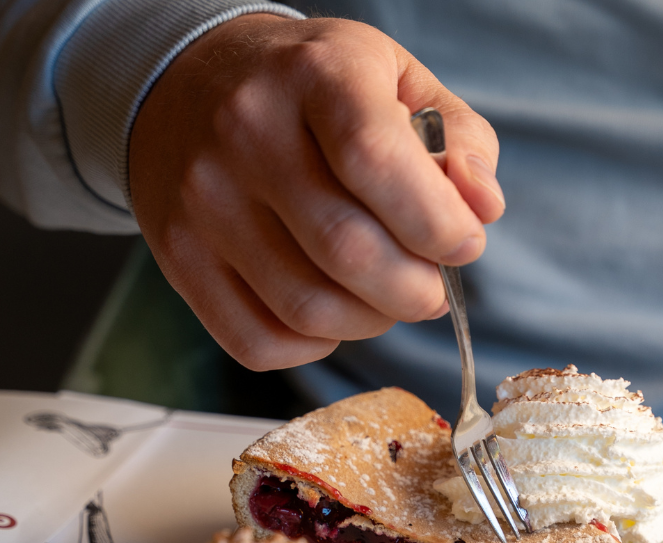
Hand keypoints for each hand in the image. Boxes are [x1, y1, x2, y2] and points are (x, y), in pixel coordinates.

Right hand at [128, 15, 503, 369]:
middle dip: (415, 291)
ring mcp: (203, 201)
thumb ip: (457, 139)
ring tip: (385, 298)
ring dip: (371, 323)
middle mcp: (245, 133)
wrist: (187, 82)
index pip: (378, 162)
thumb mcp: (396, 81)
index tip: (464, 245)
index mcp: (313, 75)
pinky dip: (313, 347)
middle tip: (431, 288)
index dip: (438, 224)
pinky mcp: (180, 256)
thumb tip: (483, 209)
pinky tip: (331, 314)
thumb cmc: (312, 92)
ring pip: (308, 309)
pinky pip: (258, 341)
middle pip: (348, 252)